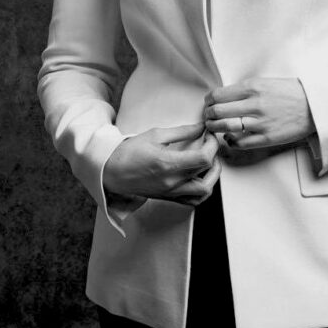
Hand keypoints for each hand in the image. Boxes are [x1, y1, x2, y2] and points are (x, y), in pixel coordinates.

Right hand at [103, 123, 220, 205]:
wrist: (111, 172)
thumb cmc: (130, 152)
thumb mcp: (156, 135)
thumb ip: (182, 131)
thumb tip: (201, 127)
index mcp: (168, 164)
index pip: (203, 158)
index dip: (212, 145)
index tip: (209, 135)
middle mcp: (172, 181)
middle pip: (207, 173)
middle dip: (215, 156)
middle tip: (210, 145)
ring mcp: (171, 192)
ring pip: (204, 191)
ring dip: (213, 176)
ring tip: (209, 162)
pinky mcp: (169, 198)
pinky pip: (193, 200)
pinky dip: (203, 190)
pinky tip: (200, 177)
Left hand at [204, 77, 314, 151]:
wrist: (316, 106)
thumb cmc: (292, 93)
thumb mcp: (266, 82)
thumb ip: (245, 89)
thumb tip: (224, 97)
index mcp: (253, 87)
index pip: (218, 94)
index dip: (208, 100)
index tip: (208, 103)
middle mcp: (254, 104)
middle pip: (216, 111)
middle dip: (208, 115)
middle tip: (208, 116)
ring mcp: (259, 123)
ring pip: (224, 127)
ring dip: (215, 128)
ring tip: (215, 127)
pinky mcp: (266, 138)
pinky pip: (239, 142)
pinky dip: (230, 140)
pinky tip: (230, 137)